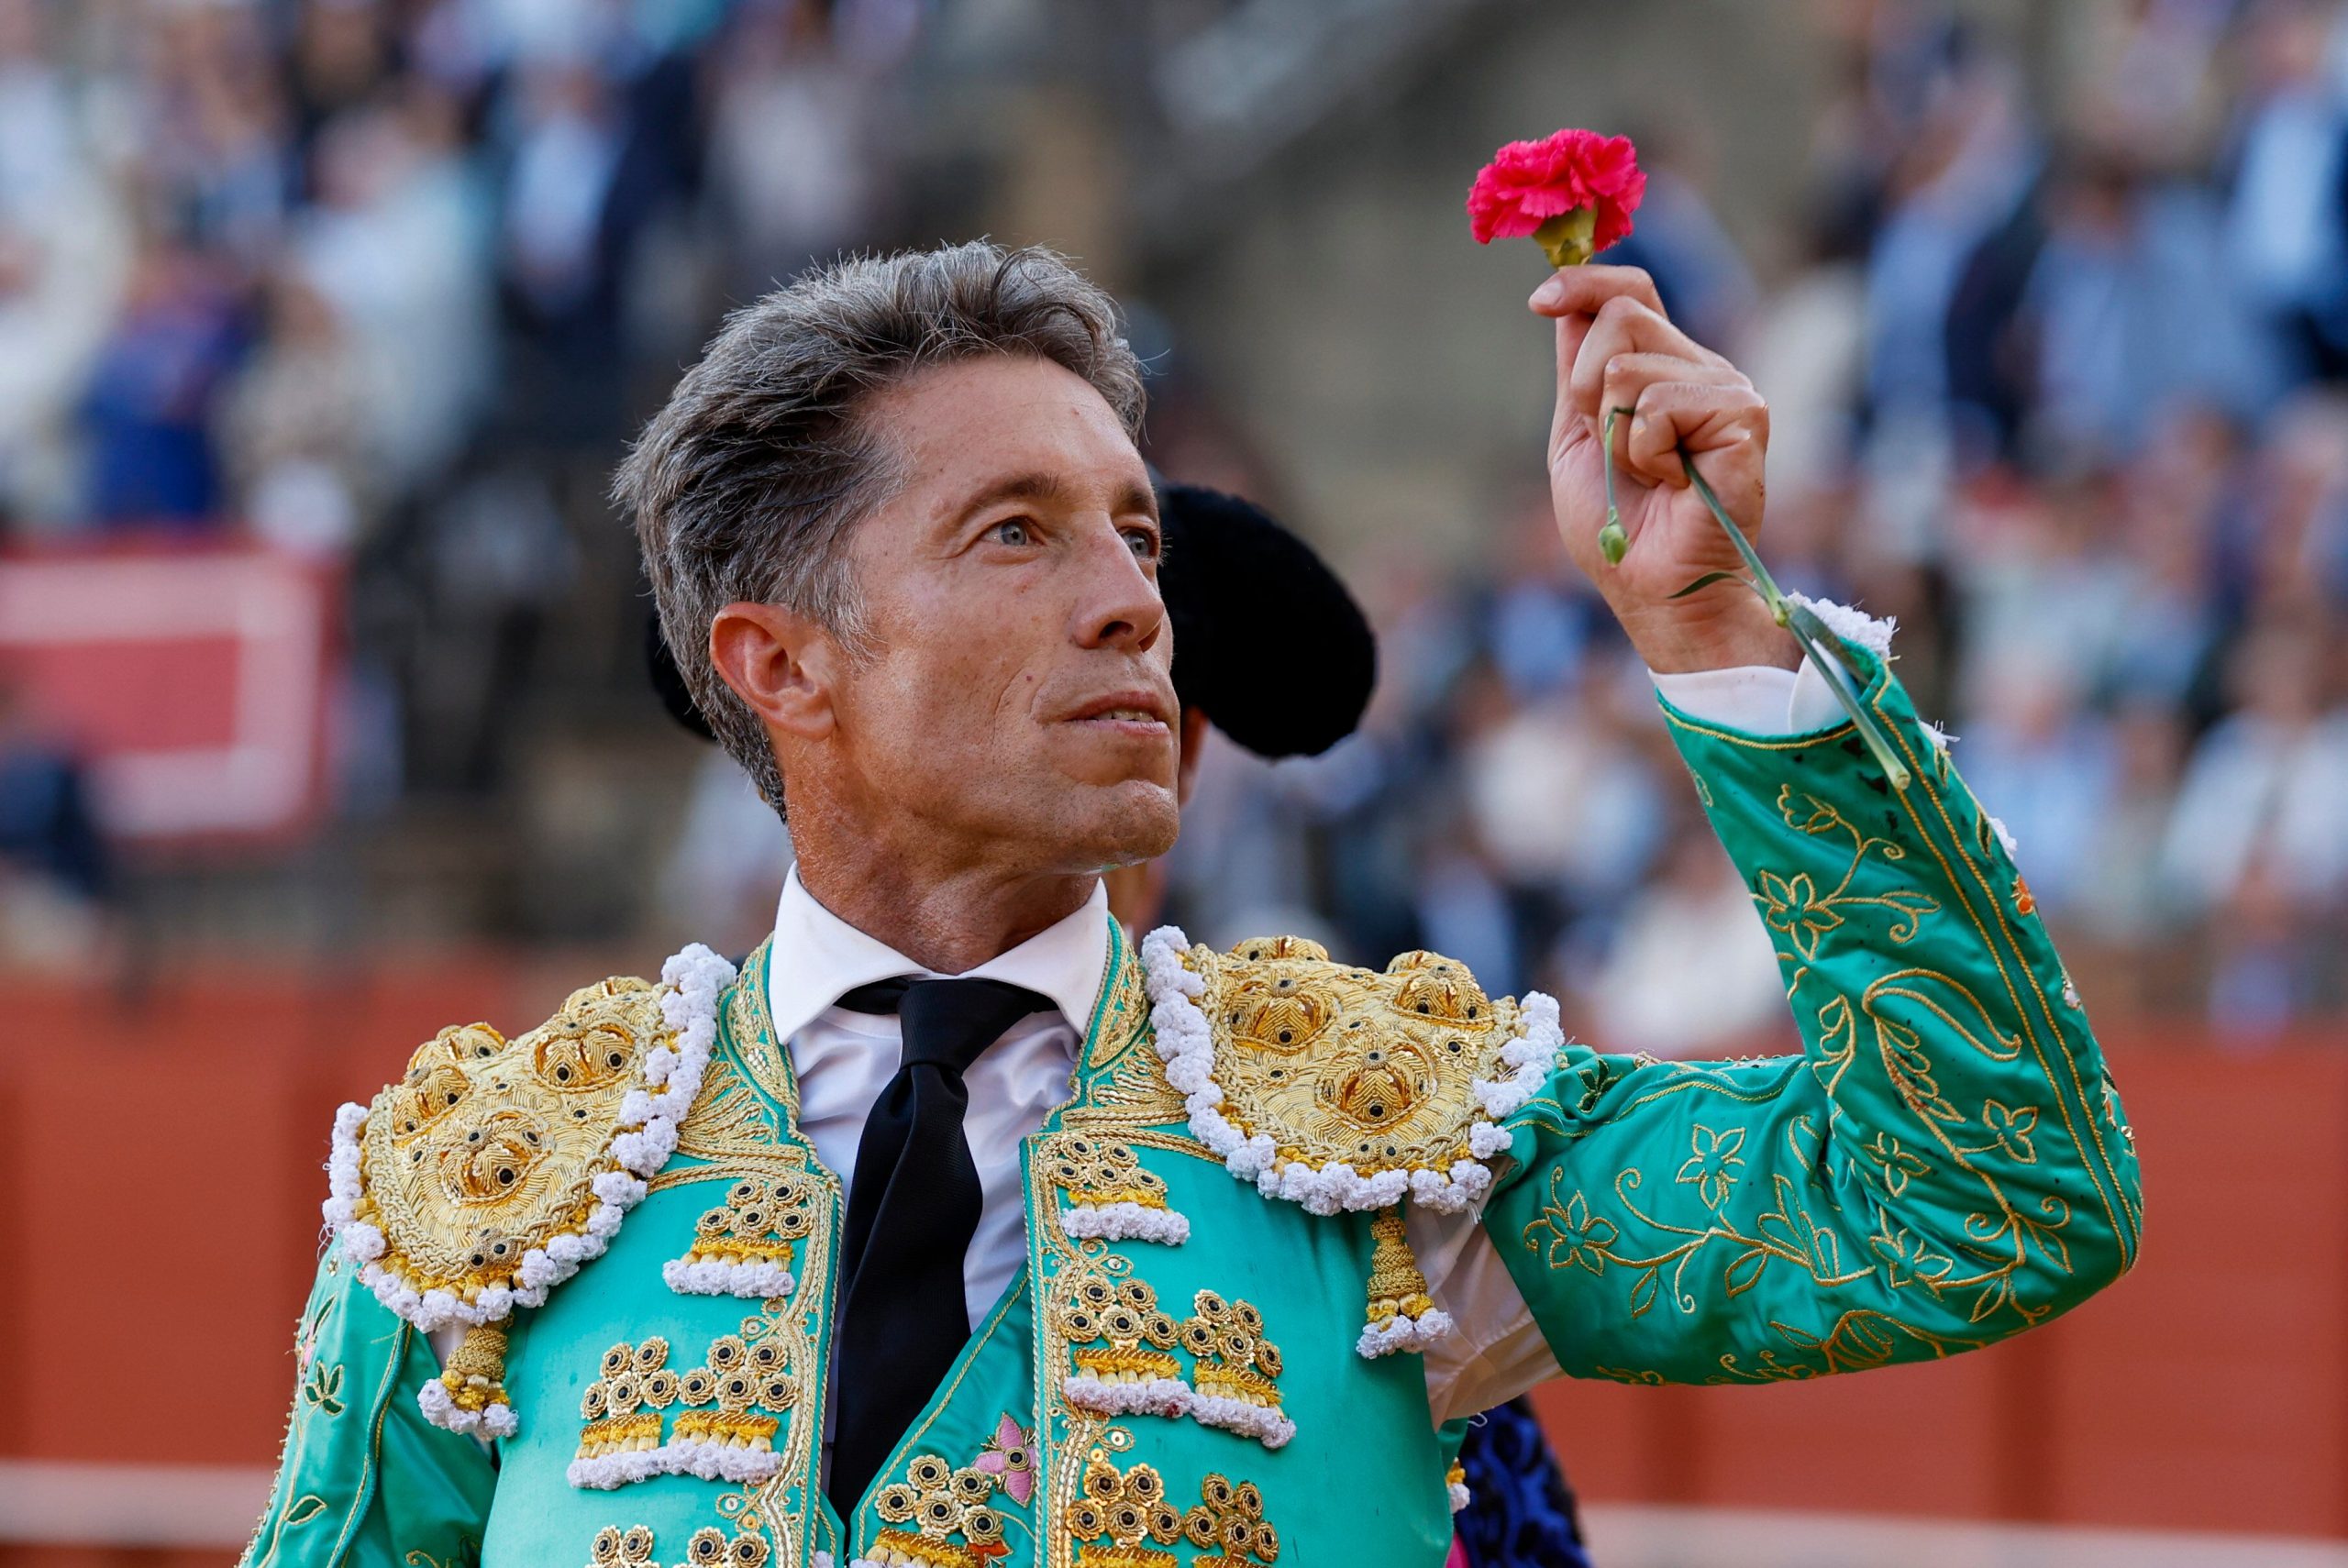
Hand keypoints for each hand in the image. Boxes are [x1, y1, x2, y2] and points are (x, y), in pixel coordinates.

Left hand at [1533, 265, 1795, 672]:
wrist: (1653, 588)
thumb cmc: (1617, 528)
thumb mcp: (1576, 436)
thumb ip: (1576, 369)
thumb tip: (1562, 297)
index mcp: (1661, 367)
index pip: (1629, 289)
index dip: (1583, 281)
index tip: (1539, 301)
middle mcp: (1698, 366)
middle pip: (1619, 315)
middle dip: (1586, 388)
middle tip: (1610, 447)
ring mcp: (1726, 386)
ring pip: (1629, 361)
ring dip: (1614, 433)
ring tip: (1647, 475)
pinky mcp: (1743, 413)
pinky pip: (1658, 403)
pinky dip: (1646, 453)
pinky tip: (1675, 483)